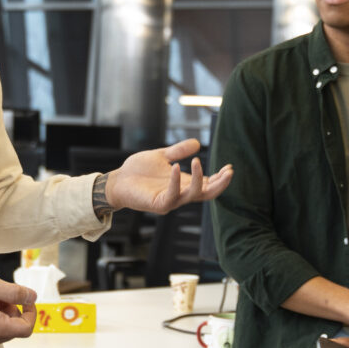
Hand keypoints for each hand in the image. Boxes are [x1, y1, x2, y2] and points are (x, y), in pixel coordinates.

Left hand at [98, 139, 232, 214]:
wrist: (118, 180)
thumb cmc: (139, 170)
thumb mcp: (162, 156)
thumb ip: (178, 151)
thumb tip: (197, 143)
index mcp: (184, 184)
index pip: (208, 185)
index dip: (221, 178)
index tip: (230, 167)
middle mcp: (181, 194)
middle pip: (208, 194)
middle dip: (220, 184)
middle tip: (229, 171)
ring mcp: (171, 200)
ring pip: (193, 195)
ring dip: (200, 179)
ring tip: (198, 162)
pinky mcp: (159, 204)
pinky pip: (172, 195)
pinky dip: (176, 181)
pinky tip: (177, 166)